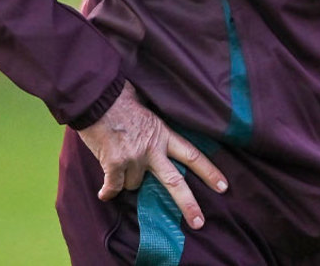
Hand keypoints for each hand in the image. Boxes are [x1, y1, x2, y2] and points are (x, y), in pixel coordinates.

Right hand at [77, 81, 227, 228]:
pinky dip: (108, 191)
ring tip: (117, 160)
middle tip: (199, 223)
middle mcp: (152, 148)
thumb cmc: (120, 97)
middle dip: (189, 204)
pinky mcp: (115, 164)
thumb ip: (154, 124)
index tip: (223, 186)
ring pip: (135, 185)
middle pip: (175, 181)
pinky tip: (104, 194)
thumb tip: (155, 127)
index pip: (192, 154)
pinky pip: (114, 187)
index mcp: (163, 133)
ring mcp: (134, 157)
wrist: (96, 97)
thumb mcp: (147, 107)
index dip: (209, 171)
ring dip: (127, 179)